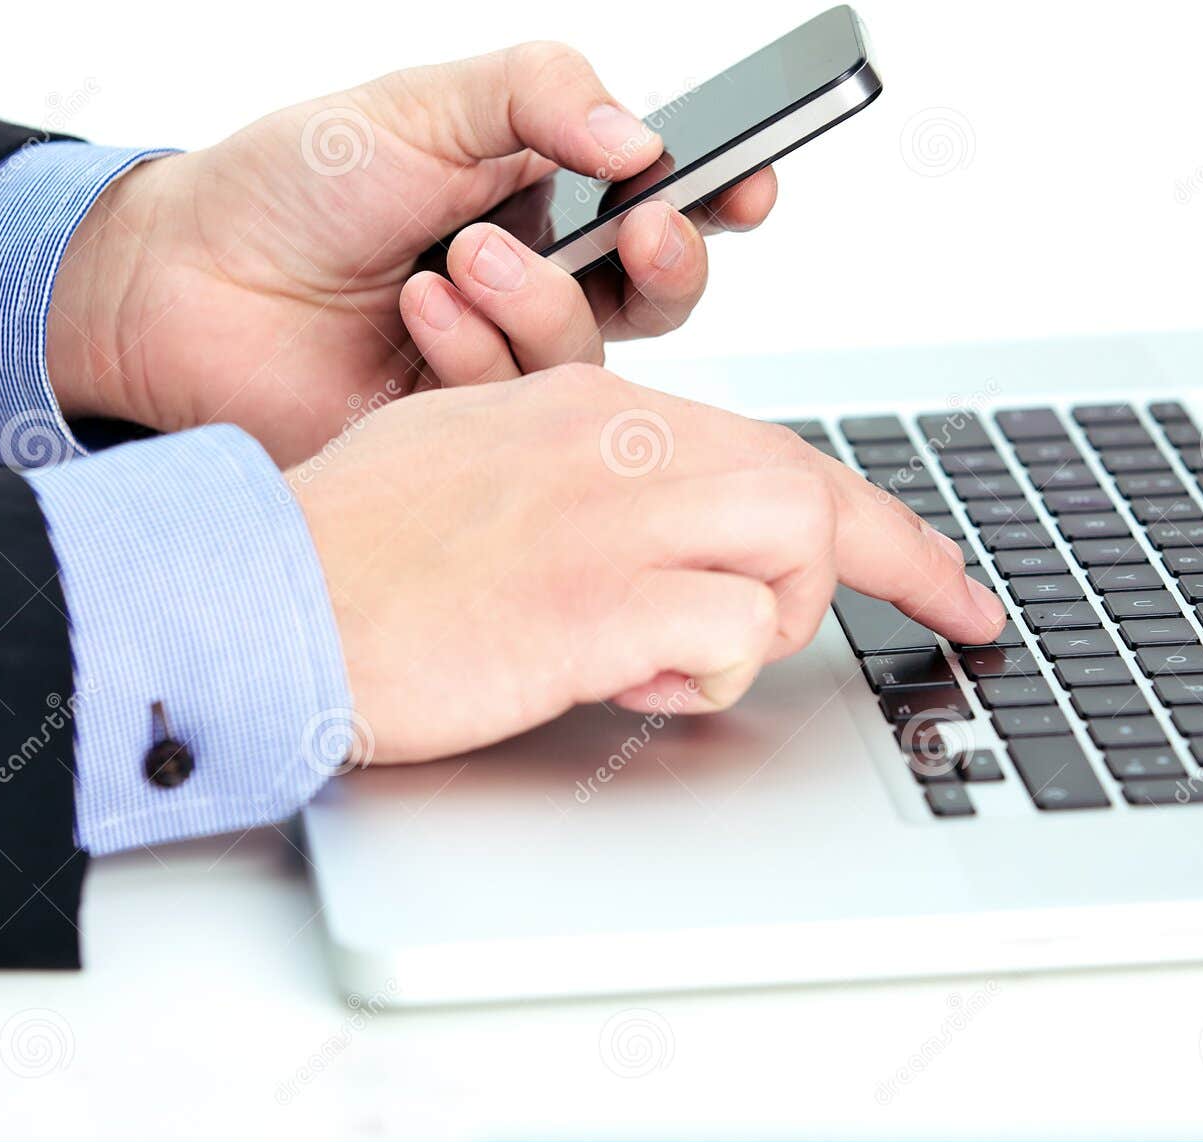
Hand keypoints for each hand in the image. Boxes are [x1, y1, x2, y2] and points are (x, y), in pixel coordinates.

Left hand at [46, 44, 777, 465]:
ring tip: (459, 258)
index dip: (720, 196)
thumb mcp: (423, 103)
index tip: (749, 183)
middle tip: (645, 226)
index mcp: (540, 197)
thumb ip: (539, 94)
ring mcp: (498, 362)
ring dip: (539, 302)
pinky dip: (476, 353)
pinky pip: (518, 411)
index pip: (661, 201)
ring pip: (590, 358)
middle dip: (670, 263)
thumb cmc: (293, 185)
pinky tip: (419, 311)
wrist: (185, 281)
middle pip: (657, 296)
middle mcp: (533, 284)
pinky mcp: (461, 431)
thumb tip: (643, 135)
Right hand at [290, 364, 1007, 764]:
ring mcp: (606, 515)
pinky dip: (710, 667)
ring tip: (681, 652)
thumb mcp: (465, 463)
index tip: (940, 576)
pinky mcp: (590, 601)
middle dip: (875, 564)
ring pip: (793, 541)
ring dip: (765, 617)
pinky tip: (633, 675)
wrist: (262, 595)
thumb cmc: (343, 547)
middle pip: (805, 485)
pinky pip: (730, 629)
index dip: (872, 518)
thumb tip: (638, 523)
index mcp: (583, 406)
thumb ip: (568, 475)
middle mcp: (612, 442)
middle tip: (894, 618)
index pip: (764, 445)